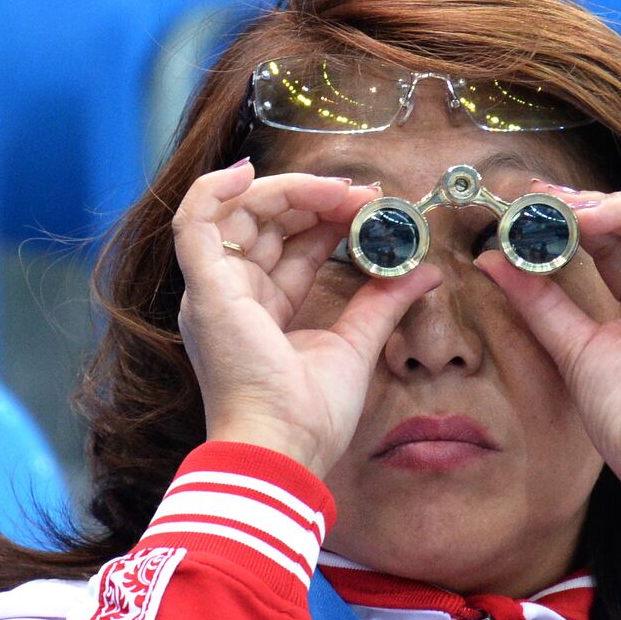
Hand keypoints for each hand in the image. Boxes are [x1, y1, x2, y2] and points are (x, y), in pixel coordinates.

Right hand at [172, 161, 441, 475]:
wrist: (286, 448)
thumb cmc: (311, 414)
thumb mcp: (356, 344)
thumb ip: (383, 302)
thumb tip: (426, 271)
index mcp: (260, 310)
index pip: (290, 246)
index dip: (328, 218)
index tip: (371, 206)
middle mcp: (231, 296)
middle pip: (266, 223)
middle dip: (316, 199)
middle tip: (365, 194)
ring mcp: (213, 291)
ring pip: (237, 212)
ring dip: (288, 191)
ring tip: (337, 190)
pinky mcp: (206, 290)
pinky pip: (194, 221)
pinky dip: (214, 189)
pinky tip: (250, 172)